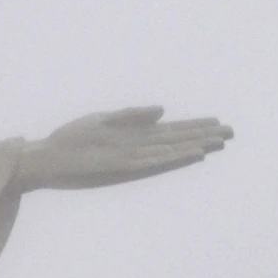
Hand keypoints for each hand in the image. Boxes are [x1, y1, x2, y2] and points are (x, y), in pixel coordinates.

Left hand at [18, 106, 230, 190]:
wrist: (46, 158)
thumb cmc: (71, 140)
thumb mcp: (103, 120)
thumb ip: (132, 115)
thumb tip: (163, 110)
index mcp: (133, 136)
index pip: (171, 130)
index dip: (194, 126)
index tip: (217, 122)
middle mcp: (136, 148)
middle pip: (176, 141)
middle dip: (202, 136)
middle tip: (231, 134)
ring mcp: (129, 158)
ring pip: (168, 152)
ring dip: (192, 148)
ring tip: (216, 144)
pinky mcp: (118, 166)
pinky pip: (150, 162)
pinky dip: (170, 158)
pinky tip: (188, 154)